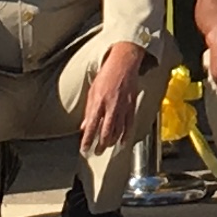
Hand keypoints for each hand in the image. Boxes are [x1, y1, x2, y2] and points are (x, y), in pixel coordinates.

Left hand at [77, 42, 149, 156]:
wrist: (124, 64)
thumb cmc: (106, 75)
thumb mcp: (92, 90)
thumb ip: (89, 110)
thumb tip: (84, 126)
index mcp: (98, 102)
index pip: (91, 126)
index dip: (87, 140)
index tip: (84, 149)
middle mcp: (111, 107)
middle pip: (105, 132)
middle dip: (100, 145)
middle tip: (96, 152)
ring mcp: (123, 107)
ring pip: (118, 131)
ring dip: (111, 142)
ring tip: (106, 147)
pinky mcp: (132, 106)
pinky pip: (129, 125)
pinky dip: (125, 135)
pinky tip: (121, 142)